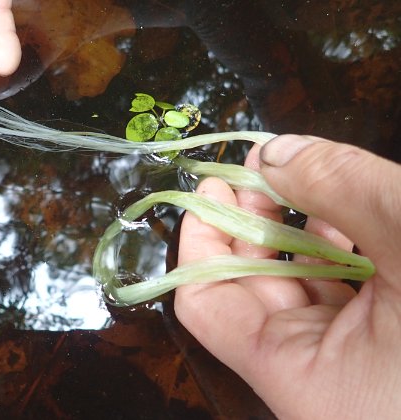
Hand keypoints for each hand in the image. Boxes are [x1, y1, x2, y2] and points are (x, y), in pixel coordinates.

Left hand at [175, 135, 400, 417]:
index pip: (204, 302)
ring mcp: (353, 359)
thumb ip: (344, 189)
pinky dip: (344, 245)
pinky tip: (351, 209)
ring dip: (301, 226)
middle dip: (254, 219)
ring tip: (308, 177)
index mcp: (298, 374)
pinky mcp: (387, 344)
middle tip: (265, 165)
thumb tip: (277, 151)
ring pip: (302, 283)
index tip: (214, 185)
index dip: (199, 238)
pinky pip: (346, 289)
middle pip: (249, 285)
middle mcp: (315, 372)